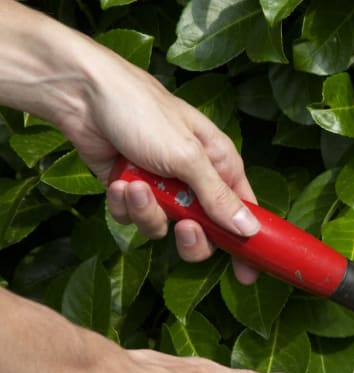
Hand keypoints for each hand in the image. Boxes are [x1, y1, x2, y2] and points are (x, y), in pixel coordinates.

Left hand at [63, 48, 259, 282]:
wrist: (83, 97)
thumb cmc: (144, 113)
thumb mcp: (189, 156)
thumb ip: (218, 197)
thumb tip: (249, 229)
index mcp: (220, 167)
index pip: (243, 213)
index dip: (246, 244)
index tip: (247, 273)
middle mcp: (194, 181)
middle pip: (205, 233)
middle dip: (191, 236)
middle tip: (183, 226)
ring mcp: (162, 189)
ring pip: (165, 229)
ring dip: (149, 213)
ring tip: (136, 187)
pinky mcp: (131, 193)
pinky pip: (134, 218)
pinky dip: (125, 205)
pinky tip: (118, 181)